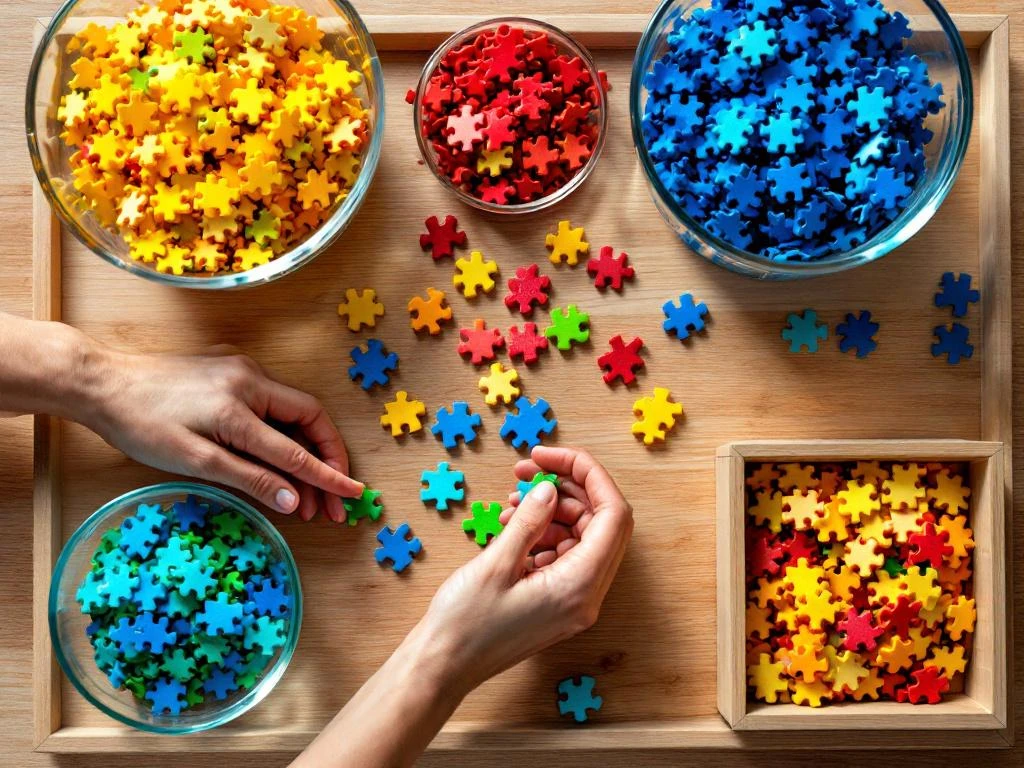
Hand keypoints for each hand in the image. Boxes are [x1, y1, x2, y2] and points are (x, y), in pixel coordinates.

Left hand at [81, 348, 361, 519]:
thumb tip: (293, 501)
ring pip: (292, 415)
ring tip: (308, 495)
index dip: (329, 475)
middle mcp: (251, 381)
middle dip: (326, 462)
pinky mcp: (232, 374)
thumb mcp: (195, 460)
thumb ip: (250, 478)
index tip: (353, 495)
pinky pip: (272, 407)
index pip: (297, 448)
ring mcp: (242, 373)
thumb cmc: (141, 424)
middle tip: (332, 503)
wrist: (101, 383)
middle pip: (309, 421)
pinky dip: (284, 435)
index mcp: (240, 405)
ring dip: (305, 452)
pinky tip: (281, 462)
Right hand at [414, 446, 632, 693]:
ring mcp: (574, 600)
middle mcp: (586, 595)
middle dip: (569, 487)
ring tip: (511, 499)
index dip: (589, 474)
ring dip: (553, 508)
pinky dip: (544, 531)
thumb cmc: (464, 624)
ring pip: (583, 535)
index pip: (613, 515)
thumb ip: (529, 522)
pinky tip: (511, 522)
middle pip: (602, 522)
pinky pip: (565, 554)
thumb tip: (550, 488)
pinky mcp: (558, 601)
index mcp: (580, 586)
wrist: (443, 666)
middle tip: (528, 469)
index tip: (550, 456)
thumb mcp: (495, 564)